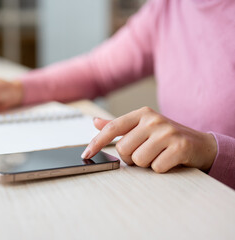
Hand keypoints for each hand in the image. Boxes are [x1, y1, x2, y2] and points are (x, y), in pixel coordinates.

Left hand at [81, 107, 217, 172]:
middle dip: (131, 157)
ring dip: (146, 164)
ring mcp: (167, 132)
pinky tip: (169, 160)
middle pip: (123, 149)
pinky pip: (155, 168)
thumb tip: (95, 121)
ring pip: (138, 160)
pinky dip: (160, 169)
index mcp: (142, 114)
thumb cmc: (167, 136)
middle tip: (145, 152)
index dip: (96, 142)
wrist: (201, 144)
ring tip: (158, 155)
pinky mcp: (179, 147)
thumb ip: (119, 126)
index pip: (112, 127)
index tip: (86, 154)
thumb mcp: (143, 127)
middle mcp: (153, 120)